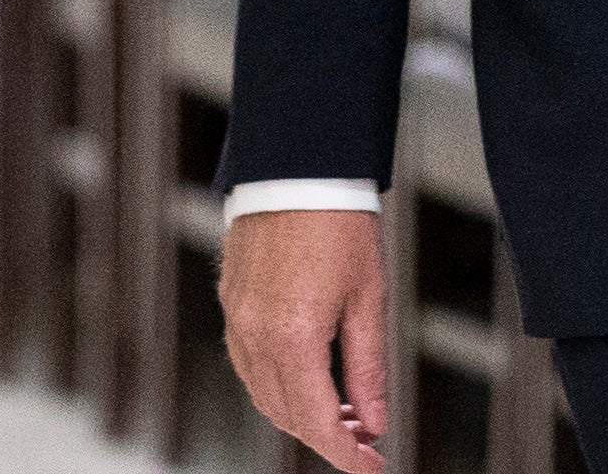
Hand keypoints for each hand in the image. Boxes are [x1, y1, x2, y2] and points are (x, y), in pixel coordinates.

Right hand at [220, 208, 392, 472]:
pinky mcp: (232, 302)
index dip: (348, 455)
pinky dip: (277, 384)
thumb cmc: (338, 221)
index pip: (318, 423)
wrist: (298, 164)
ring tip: (344, 411)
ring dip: (300, 413)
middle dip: (327, 436)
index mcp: (292, 338)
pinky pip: (248, 364)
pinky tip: (308, 376)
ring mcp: (237, 319)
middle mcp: (255, 335)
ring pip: (263, 394)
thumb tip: (375, 422)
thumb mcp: (368, 297)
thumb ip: (368, 367)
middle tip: (366, 438)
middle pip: (287, 415)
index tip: (373, 467)